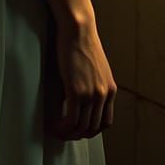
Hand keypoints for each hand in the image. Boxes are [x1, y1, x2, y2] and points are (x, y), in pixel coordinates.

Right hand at [46, 16, 116, 140]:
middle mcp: (104, 94)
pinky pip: (70, 120)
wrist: (78, 29)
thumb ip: (93, 86)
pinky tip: (53, 125)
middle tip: (64, 132)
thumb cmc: (83, 44)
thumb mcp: (95, 68)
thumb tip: (81, 101)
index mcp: (111, 89)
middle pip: (93, 128)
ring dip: (67, 133)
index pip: (105, 122)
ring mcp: (91, 94)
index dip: (91, 131)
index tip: (78, 130)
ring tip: (56, 129)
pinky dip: (61, 128)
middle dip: (77, 135)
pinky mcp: (76, 91)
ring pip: (81, 128)